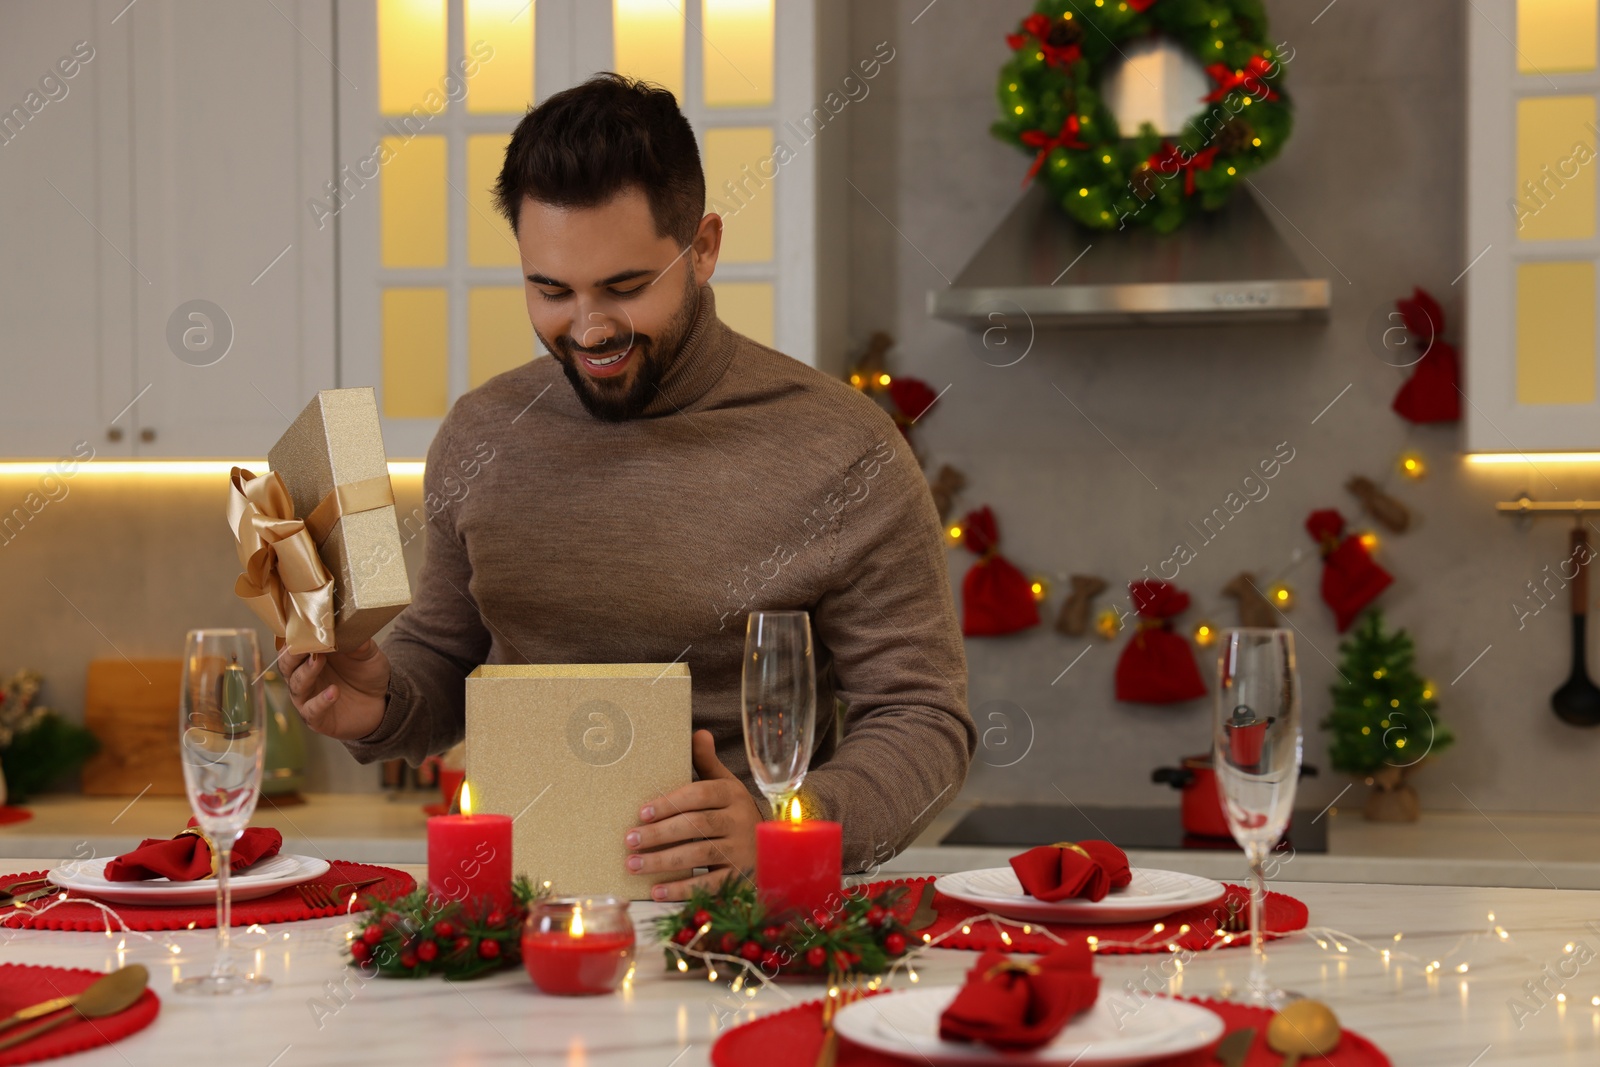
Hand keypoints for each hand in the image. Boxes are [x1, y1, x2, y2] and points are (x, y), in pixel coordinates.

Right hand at [278, 638, 390, 739]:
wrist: (381, 701)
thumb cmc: (366, 673)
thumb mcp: (367, 654)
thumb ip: (358, 642)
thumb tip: (350, 627)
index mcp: (310, 657)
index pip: (292, 645)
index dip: (295, 636)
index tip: (303, 626)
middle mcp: (302, 676)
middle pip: (286, 664)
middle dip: (293, 654)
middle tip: (306, 644)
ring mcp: (307, 698)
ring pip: (296, 685)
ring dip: (306, 673)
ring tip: (318, 661)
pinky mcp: (316, 718)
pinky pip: (312, 710)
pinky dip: (321, 701)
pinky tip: (334, 692)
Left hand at [626, 729, 762, 901]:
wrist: (773, 848)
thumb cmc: (734, 814)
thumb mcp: (726, 786)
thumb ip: (708, 763)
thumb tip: (699, 733)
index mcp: (732, 794)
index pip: (700, 795)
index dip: (670, 803)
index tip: (642, 813)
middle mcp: (740, 820)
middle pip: (697, 825)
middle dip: (660, 834)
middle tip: (629, 840)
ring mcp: (742, 850)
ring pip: (700, 854)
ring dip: (663, 861)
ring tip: (633, 865)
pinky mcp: (740, 877)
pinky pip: (710, 884)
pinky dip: (682, 889)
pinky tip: (656, 891)